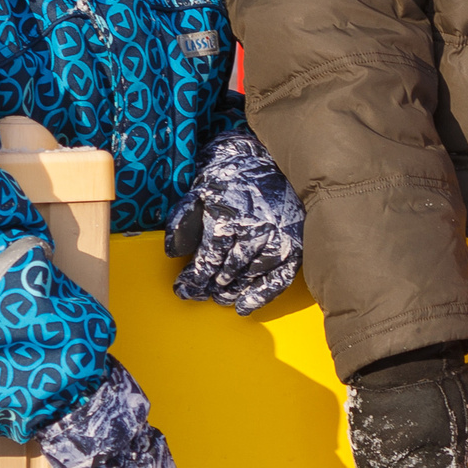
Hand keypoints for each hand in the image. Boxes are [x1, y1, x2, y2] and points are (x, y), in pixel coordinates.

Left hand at [165, 128, 304, 313]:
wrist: (268, 161)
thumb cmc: (229, 178)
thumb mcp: (200, 192)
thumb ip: (184, 220)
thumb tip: (172, 251)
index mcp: (228, 217)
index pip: (208, 259)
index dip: (194, 278)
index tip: (183, 289)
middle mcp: (254, 230)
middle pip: (228, 271)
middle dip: (210, 286)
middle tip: (200, 295)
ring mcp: (277, 238)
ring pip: (251, 276)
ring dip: (233, 291)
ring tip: (220, 297)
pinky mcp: (294, 244)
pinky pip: (278, 278)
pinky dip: (261, 295)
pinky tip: (245, 306)